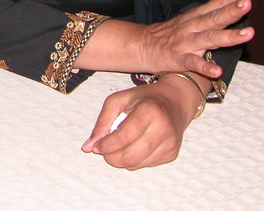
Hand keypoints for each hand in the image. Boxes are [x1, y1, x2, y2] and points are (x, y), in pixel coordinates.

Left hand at [80, 76, 202, 169]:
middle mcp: (163, 129)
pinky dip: (133, 160)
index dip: (106, 145)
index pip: (123, 137)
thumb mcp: (118, 100)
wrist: (175, 100)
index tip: (96, 146)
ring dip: (120, 160)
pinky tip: (132, 147)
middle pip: (130, 156)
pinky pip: (145, 165)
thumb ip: (102, 122)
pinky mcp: (172, 153)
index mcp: (149, 111)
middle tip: (104, 150)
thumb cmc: (144, 98)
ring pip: (136, 164)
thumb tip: (88, 147)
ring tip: (116, 148)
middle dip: (111, 157)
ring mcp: (170, 143)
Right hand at [139, 0, 254, 77]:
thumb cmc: (169, 35)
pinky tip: (217, 71)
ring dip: (229, 36)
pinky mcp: (178, 59)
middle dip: (232, 10)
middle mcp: (192, 27)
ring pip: (209, 38)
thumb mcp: (188, 21)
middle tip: (247, 3)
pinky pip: (192, 63)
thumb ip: (210, 16)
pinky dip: (205, 67)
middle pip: (214, 17)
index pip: (216, 3)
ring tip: (248, 33)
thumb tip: (234, 8)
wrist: (140, 46)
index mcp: (195, 17)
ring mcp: (185, 43)